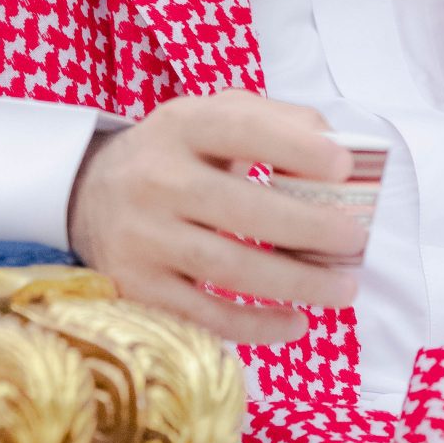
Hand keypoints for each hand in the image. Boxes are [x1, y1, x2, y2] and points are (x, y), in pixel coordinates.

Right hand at [66, 89, 359, 345]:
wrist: (88, 193)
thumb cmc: (177, 155)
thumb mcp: (212, 118)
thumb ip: (276, 122)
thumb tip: (339, 148)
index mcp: (181, 126)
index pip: (240, 128)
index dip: (293, 147)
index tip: (343, 167)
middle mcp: (156, 179)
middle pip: (241, 207)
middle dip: (308, 227)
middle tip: (355, 241)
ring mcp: (143, 237)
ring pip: (228, 267)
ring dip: (295, 282)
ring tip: (343, 289)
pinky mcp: (137, 287)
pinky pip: (204, 314)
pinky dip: (256, 325)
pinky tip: (295, 323)